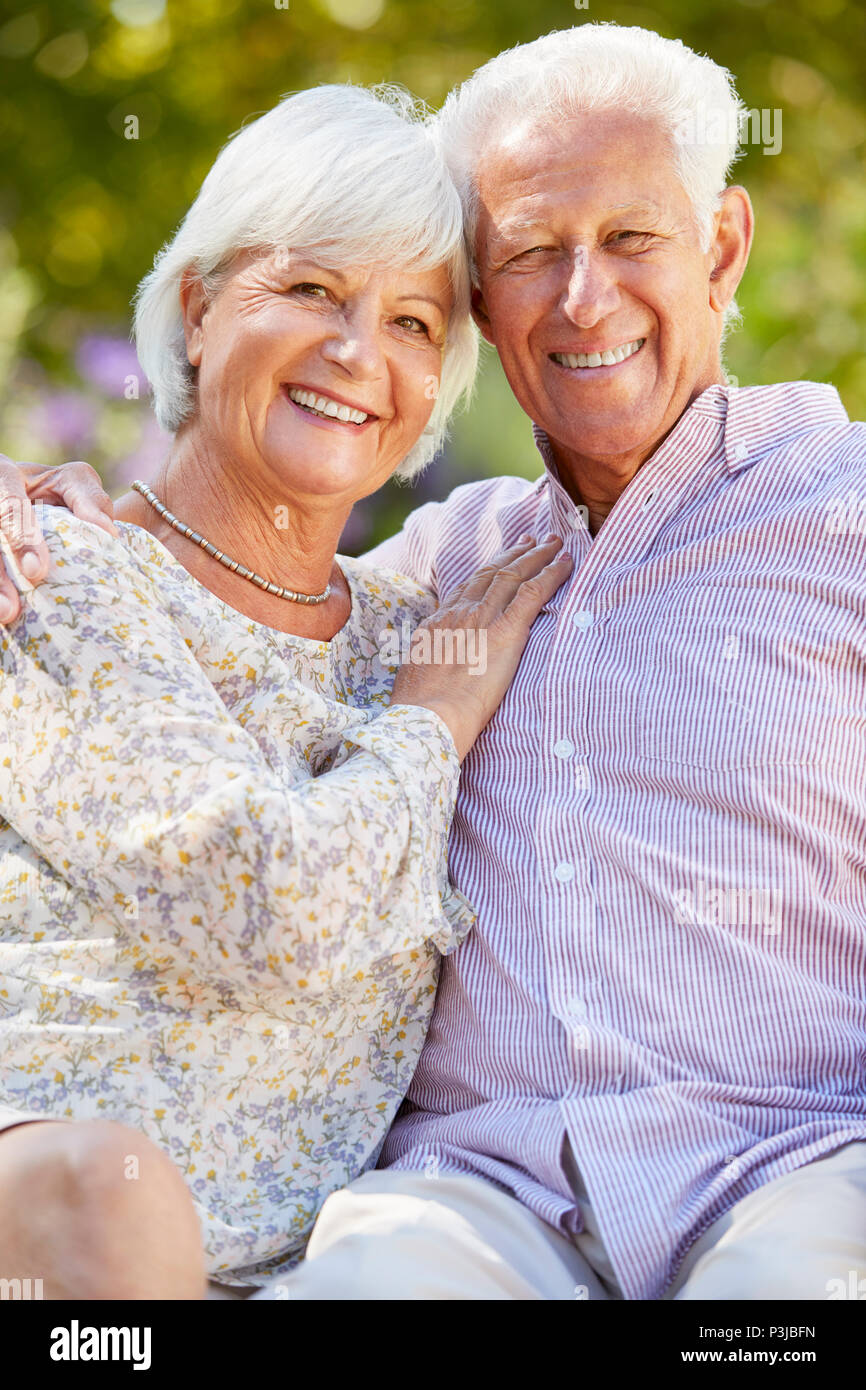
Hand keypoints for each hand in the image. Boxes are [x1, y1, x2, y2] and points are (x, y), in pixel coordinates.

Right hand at [0, 456, 116, 623]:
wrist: (33, 497)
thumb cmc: (55, 489)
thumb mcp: (71, 481)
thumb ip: (87, 498)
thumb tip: (107, 532)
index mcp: (5, 476)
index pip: (10, 506)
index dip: (21, 538)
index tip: (36, 571)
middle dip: (0, 575)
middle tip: (11, 608)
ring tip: (6, 615)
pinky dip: (0, 591)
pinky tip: (4, 620)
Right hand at [389, 535, 572, 759]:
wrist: (426, 717)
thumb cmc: (419, 711)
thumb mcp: (416, 677)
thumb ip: (430, 662)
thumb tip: (435, 667)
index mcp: (437, 624)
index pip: (466, 590)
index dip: (486, 572)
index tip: (499, 561)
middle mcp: (459, 614)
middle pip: (491, 574)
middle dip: (514, 554)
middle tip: (531, 540)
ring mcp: (482, 619)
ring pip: (513, 575)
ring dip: (537, 557)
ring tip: (554, 544)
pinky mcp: (506, 632)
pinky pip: (533, 593)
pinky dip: (552, 574)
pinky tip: (566, 563)